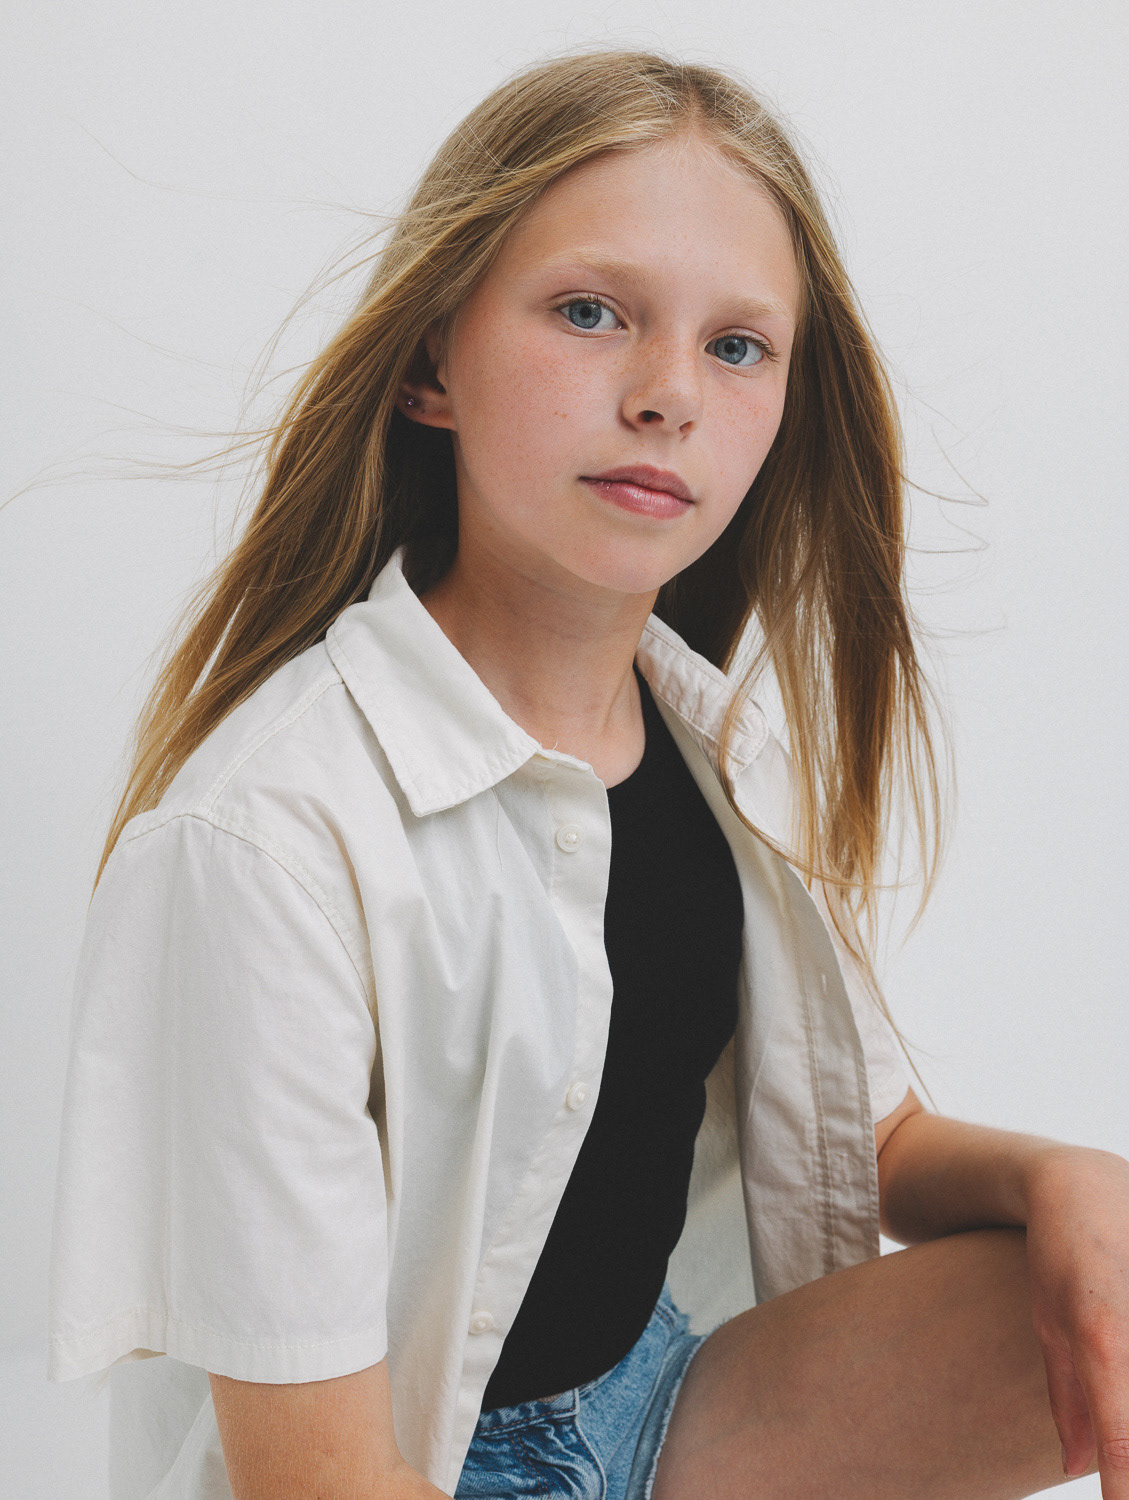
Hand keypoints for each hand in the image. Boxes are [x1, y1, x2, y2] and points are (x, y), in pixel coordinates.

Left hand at [1024, 1145, 1128, 1493]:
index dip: (1122, 1487)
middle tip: (1114, 1473)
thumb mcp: (1048, 1323)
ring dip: (1125, 1406)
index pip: (1121, 1438)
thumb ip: (1068, 1399)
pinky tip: (1117, 1353)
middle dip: (1127, 1454)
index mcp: (1099, 1339)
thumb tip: (1076, 1465)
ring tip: (1099, 1356)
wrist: (1084, 1182)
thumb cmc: (1057, 1256)